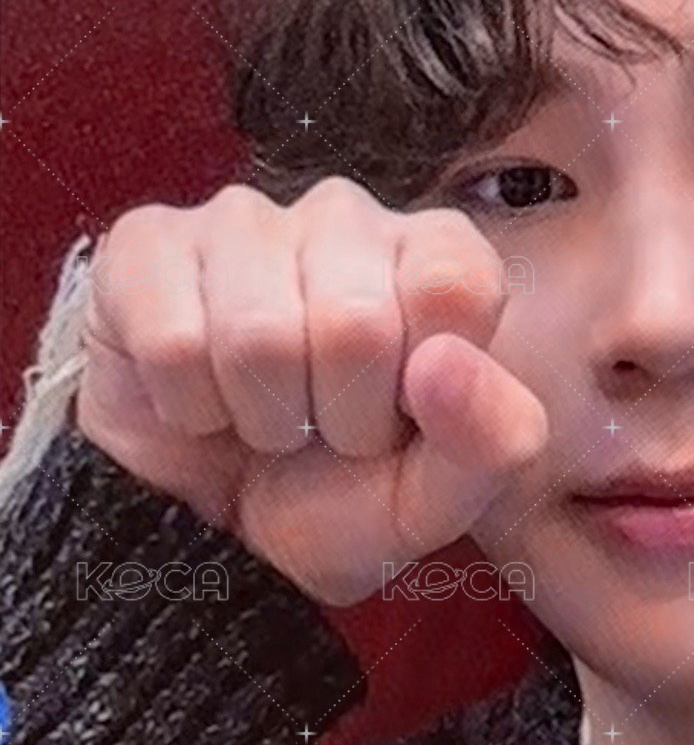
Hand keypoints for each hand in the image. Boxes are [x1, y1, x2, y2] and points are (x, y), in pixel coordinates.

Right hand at [76, 176, 547, 604]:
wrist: (217, 526)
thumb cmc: (340, 495)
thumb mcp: (437, 502)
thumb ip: (493, 443)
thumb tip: (445, 363)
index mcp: (440, 257)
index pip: (453, 287)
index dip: (420, 390)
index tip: (400, 418)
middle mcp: (348, 217)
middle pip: (356, 322)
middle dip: (338, 418)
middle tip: (324, 432)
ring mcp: (245, 219)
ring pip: (258, 334)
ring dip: (261, 416)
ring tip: (265, 418)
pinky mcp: (148, 244)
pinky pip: (172, 340)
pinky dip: (188, 406)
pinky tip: (200, 400)